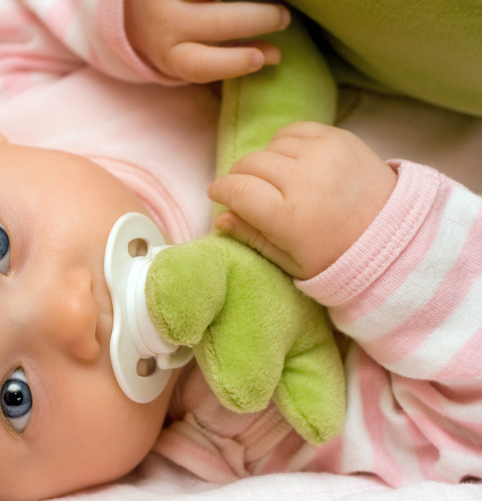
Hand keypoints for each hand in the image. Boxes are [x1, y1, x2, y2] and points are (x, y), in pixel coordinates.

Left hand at [125, 0, 290, 82]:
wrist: (134, 12)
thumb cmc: (175, 38)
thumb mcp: (191, 55)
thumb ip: (227, 59)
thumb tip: (275, 56)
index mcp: (170, 57)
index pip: (198, 66)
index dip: (231, 63)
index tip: (261, 58)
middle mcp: (166, 26)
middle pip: (216, 23)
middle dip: (256, 20)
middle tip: (283, 18)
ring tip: (276, 0)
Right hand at [208, 122, 397, 278]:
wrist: (394, 235)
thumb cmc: (337, 256)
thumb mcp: (290, 261)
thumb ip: (252, 238)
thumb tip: (221, 217)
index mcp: (290, 217)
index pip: (238, 190)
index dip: (221, 190)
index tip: (217, 193)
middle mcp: (306, 180)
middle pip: (249, 164)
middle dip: (240, 177)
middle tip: (246, 191)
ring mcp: (324, 154)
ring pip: (269, 145)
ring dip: (264, 160)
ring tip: (275, 179)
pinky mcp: (339, 137)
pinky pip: (294, 130)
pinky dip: (285, 144)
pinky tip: (291, 161)